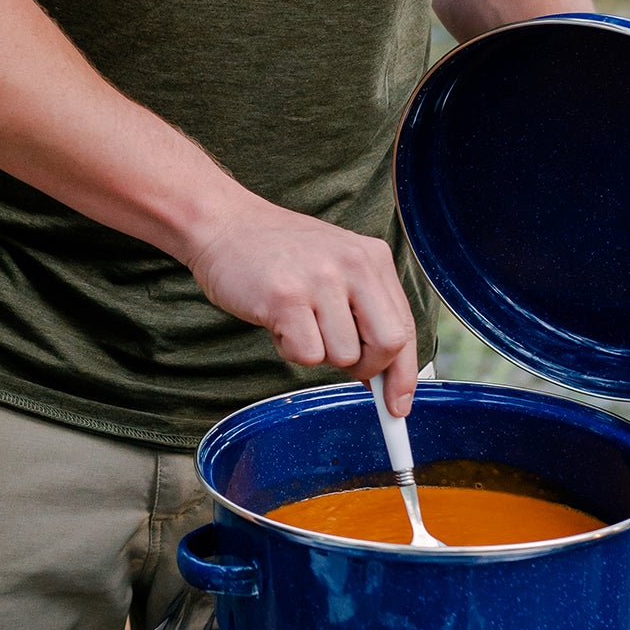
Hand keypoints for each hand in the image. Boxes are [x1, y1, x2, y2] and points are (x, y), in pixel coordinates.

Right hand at [187, 190, 420, 415]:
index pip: (405, 326)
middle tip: (340, 360)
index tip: (398, 406)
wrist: (223, 224)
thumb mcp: (335, 268)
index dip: (404, 374)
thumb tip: (383, 377)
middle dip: (366, 368)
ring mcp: (320, 280)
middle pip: (388, 344)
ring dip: (318, 353)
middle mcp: (354, 265)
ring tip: (296, 322)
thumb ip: (364, 312)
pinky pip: (307, 356)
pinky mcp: (286, 298)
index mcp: (373, 258)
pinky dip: (290, 351)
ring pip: (343, 355)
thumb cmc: (278, 253)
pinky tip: (278, 323)